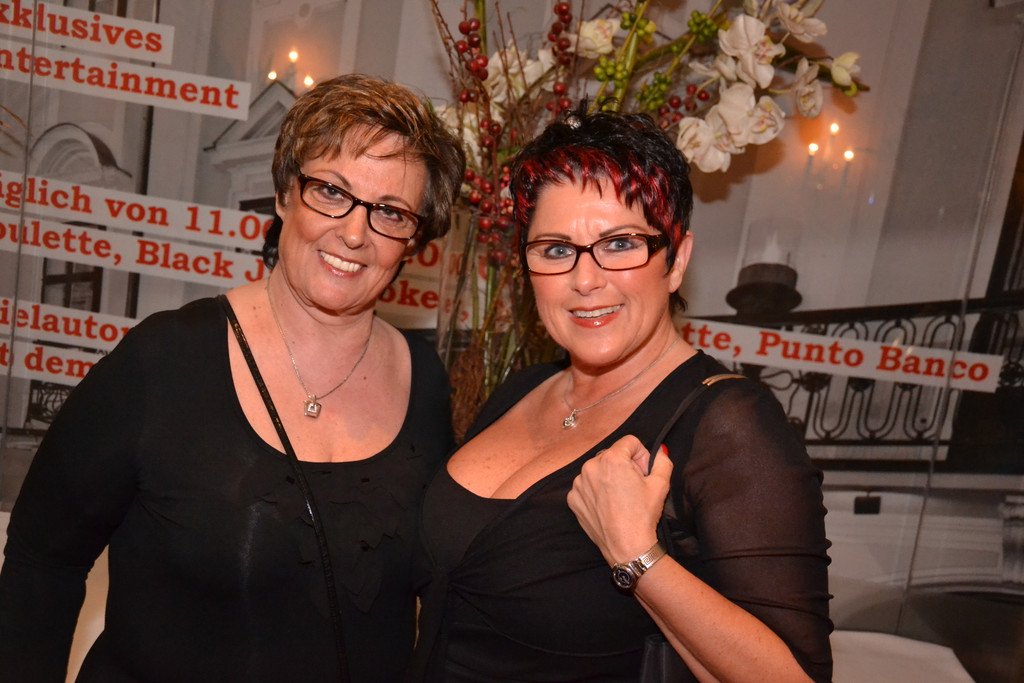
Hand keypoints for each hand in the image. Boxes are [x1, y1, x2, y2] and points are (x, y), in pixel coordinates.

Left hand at [567, 436, 671, 565]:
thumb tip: (659, 451)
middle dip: (624, 466)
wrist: (626, 546)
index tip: (643, 473)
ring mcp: (579, 483)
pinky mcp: (573, 498)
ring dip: (608, 478)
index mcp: (612, 459)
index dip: (641, 456)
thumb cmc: (643, 515)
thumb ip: (662, 460)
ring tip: (620, 498)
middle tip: (633, 487)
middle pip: (612, 455)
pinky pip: (586, 486)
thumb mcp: (661, 484)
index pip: (630, 442)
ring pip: (598, 470)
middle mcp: (590, 466)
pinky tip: (607, 506)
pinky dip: (596, 492)